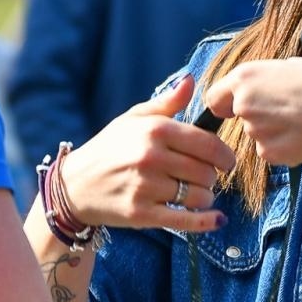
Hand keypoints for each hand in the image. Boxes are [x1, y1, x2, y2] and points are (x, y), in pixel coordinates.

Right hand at [60, 75, 233, 232]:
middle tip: (202, 178)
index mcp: (155, 130)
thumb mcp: (133, 119)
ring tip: (195, 194)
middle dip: (211, 177)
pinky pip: (185, 220)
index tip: (227, 162)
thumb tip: (190, 80)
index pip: (208, 144)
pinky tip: (216, 219)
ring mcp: (146, 187)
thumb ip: (166, 103)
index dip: (224, 155)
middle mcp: (151, 157)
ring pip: (199, 196)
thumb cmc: (109, 148)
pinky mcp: (141, 214)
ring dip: (205, 198)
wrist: (75, 185)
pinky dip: (205, 221)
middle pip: (206, 172)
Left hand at [202, 58, 301, 166]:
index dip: (225, 102)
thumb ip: (264, 78)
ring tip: (300, 121)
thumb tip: (256, 87)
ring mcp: (254, 131)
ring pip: (257, 133)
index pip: (214, 97)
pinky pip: (269, 150)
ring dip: (272, 130)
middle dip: (257, 114)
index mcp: (245, 78)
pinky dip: (283, 146)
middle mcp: (244, 104)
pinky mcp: (268, 153)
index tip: (235, 106)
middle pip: (240, 115)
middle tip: (286, 110)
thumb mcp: (290, 66)